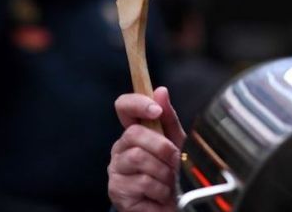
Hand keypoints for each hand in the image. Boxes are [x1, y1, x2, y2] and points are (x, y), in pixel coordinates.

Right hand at [108, 87, 186, 211]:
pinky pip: (142, 182)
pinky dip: (160, 189)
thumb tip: (161, 91)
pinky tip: (160, 193)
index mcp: (133, 132)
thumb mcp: (175, 142)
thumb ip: (169, 118)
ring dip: (162, 170)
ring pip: (139, 158)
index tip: (155, 110)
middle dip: (161, 147)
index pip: (123, 107)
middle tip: (173, 160)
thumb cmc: (169, 173)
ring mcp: (116, 169)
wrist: (167, 206)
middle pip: (134, 134)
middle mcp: (121, 148)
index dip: (137, 104)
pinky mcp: (117, 190)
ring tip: (167, 180)